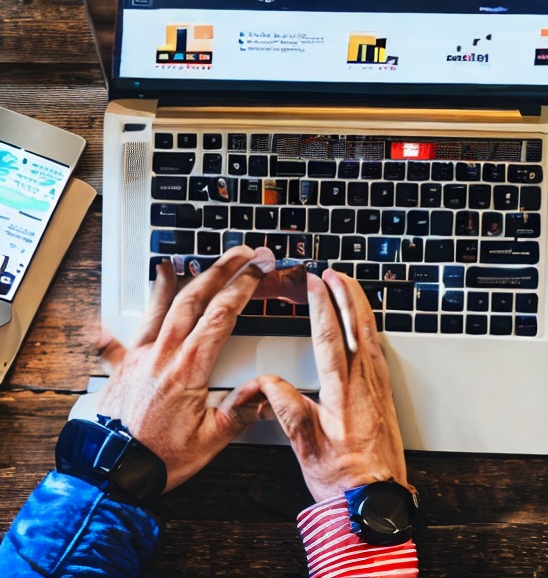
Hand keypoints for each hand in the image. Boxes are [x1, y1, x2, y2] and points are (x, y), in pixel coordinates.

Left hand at [96, 245, 277, 491]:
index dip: (244, 284)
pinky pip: (113, 343)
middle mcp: (162, 354)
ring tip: (178, 262)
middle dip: (220, 270)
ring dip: (171, 283)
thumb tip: (268, 388)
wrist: (112, 474)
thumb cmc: (160, 459)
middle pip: (194, 298)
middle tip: (240, 253)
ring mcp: (138, 358)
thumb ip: (242, 409)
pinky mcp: (120, 370)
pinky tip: (99, 321)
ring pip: (158, 309)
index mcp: (189, 367)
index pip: (223, 313)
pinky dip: (107, 331)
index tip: (260, 266)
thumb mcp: (213, 439)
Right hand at [257, 269, 407, 500]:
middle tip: (336, 272)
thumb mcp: (303, 444)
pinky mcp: (385, 394)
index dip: (322, 304)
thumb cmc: (341, 477)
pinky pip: (378, 349)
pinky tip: (366, 325)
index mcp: (342, 390)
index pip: (331, 334)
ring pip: (372, 333)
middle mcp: (365, 382)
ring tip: (350, 287)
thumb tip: (267, 381)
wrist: (373, 498)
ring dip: (360, 306)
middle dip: (347, 293)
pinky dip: (370, 327)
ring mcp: (378, 386)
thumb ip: (285, 407)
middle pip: (359, 324)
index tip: (315, 282)